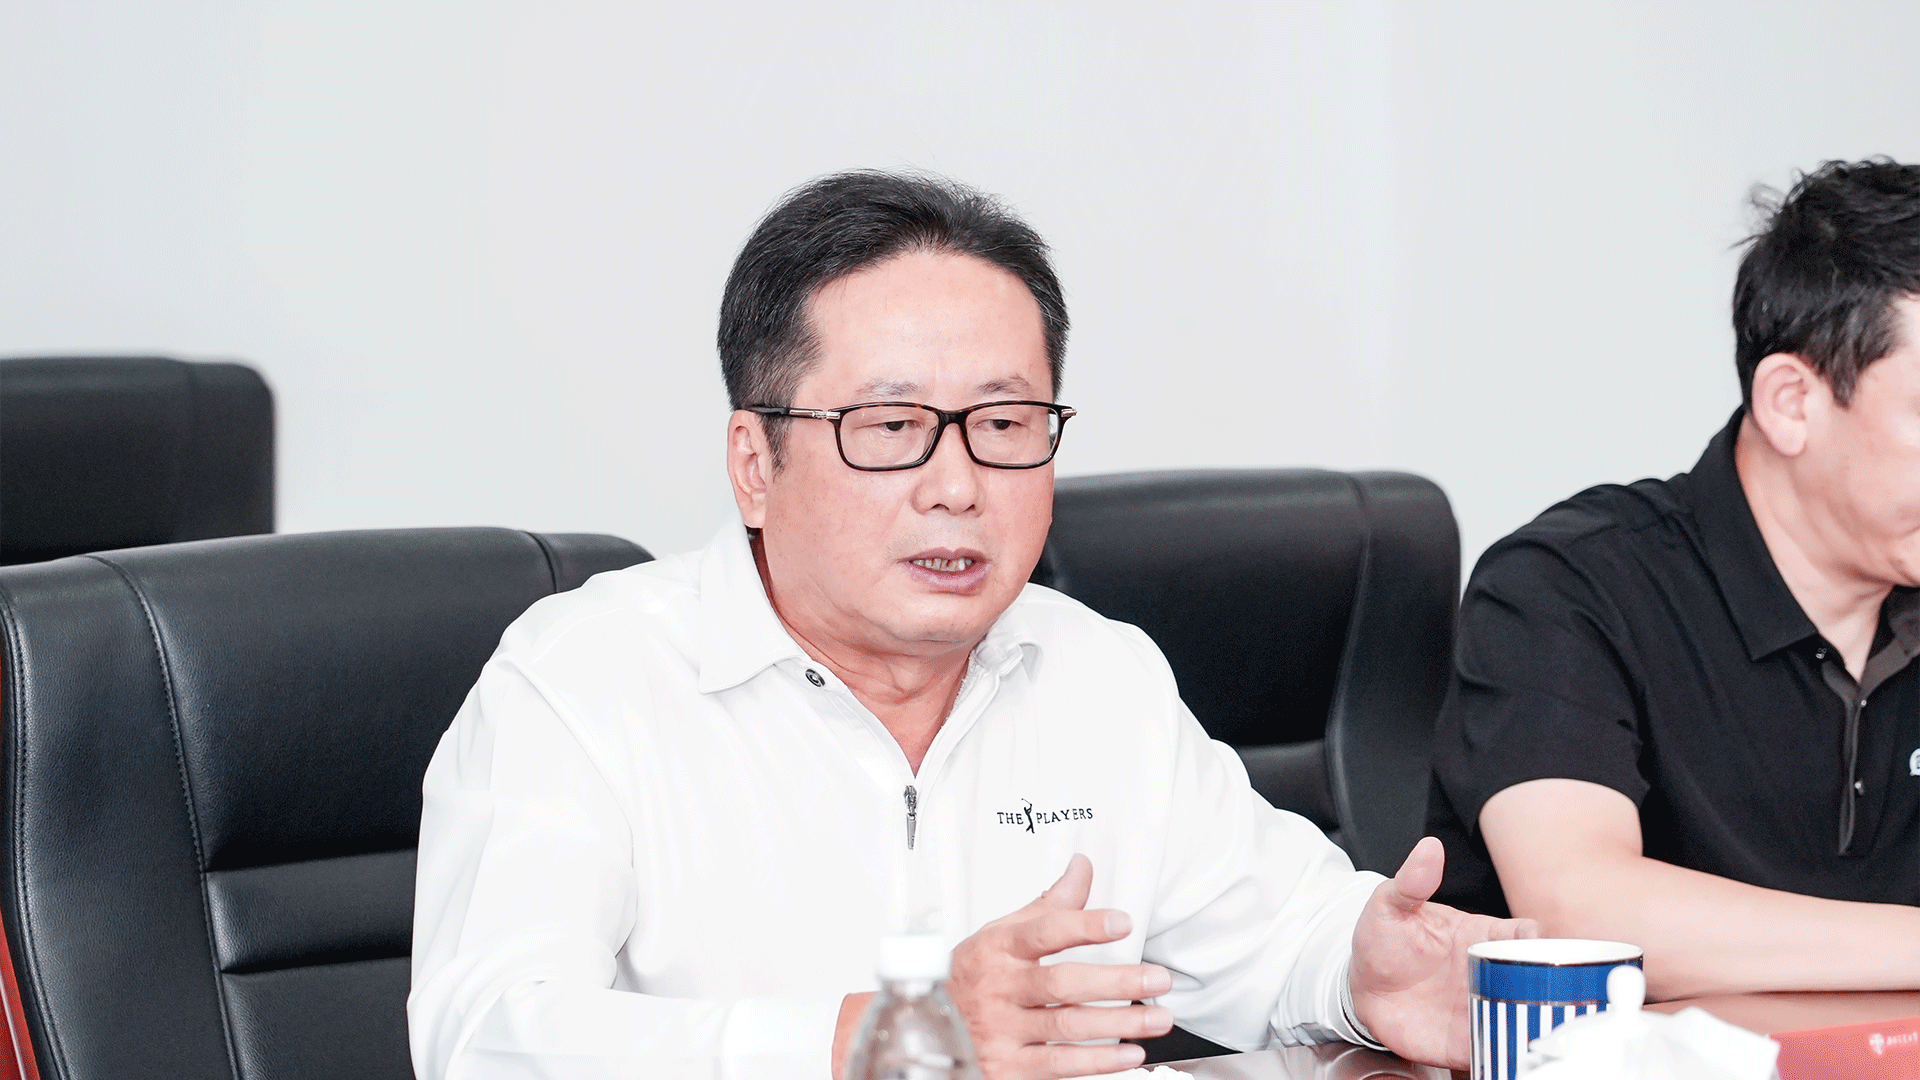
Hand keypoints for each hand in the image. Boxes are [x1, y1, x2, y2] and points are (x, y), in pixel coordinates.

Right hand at [947, 853, 1174, 1079]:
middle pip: (1061, 983)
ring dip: (1118, 1023)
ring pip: (1066, 1025)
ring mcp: (1001, 1029)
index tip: (1122, 922)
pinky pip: (1057, 1064)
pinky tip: (1129, 1054)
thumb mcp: (1005, 933)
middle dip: (1116, 981)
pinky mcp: (1006, 1066)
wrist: (928, 1024)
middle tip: (1157, 979)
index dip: (1084, 926)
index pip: (1044, 931)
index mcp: (999, 948)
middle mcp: (1000, 988)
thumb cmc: (975, 975)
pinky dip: (1097, 1061)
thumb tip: (1082, 867)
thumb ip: (1050, 905)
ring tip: (1157, 1018)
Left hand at [1350, 836, 1536, 1068]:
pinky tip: (1515, 1059)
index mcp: (1483, 937)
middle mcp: (1492, 974)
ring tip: (1542, 1032)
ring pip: (1528, 1019)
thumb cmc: (1382, 942)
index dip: (1544, 942)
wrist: (1361, 989)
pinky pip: (1502, 1053)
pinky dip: (1512, 1058)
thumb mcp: (1391, 905)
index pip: (1529, 936)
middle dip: (1554, 990)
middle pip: (1539, 982)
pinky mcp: (1471, 1042)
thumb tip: (1428, 848)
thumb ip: (1412, 881)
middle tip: (1554, 998)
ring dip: (1539, 1026)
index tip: (1544, 950)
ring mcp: (1484, 1008)